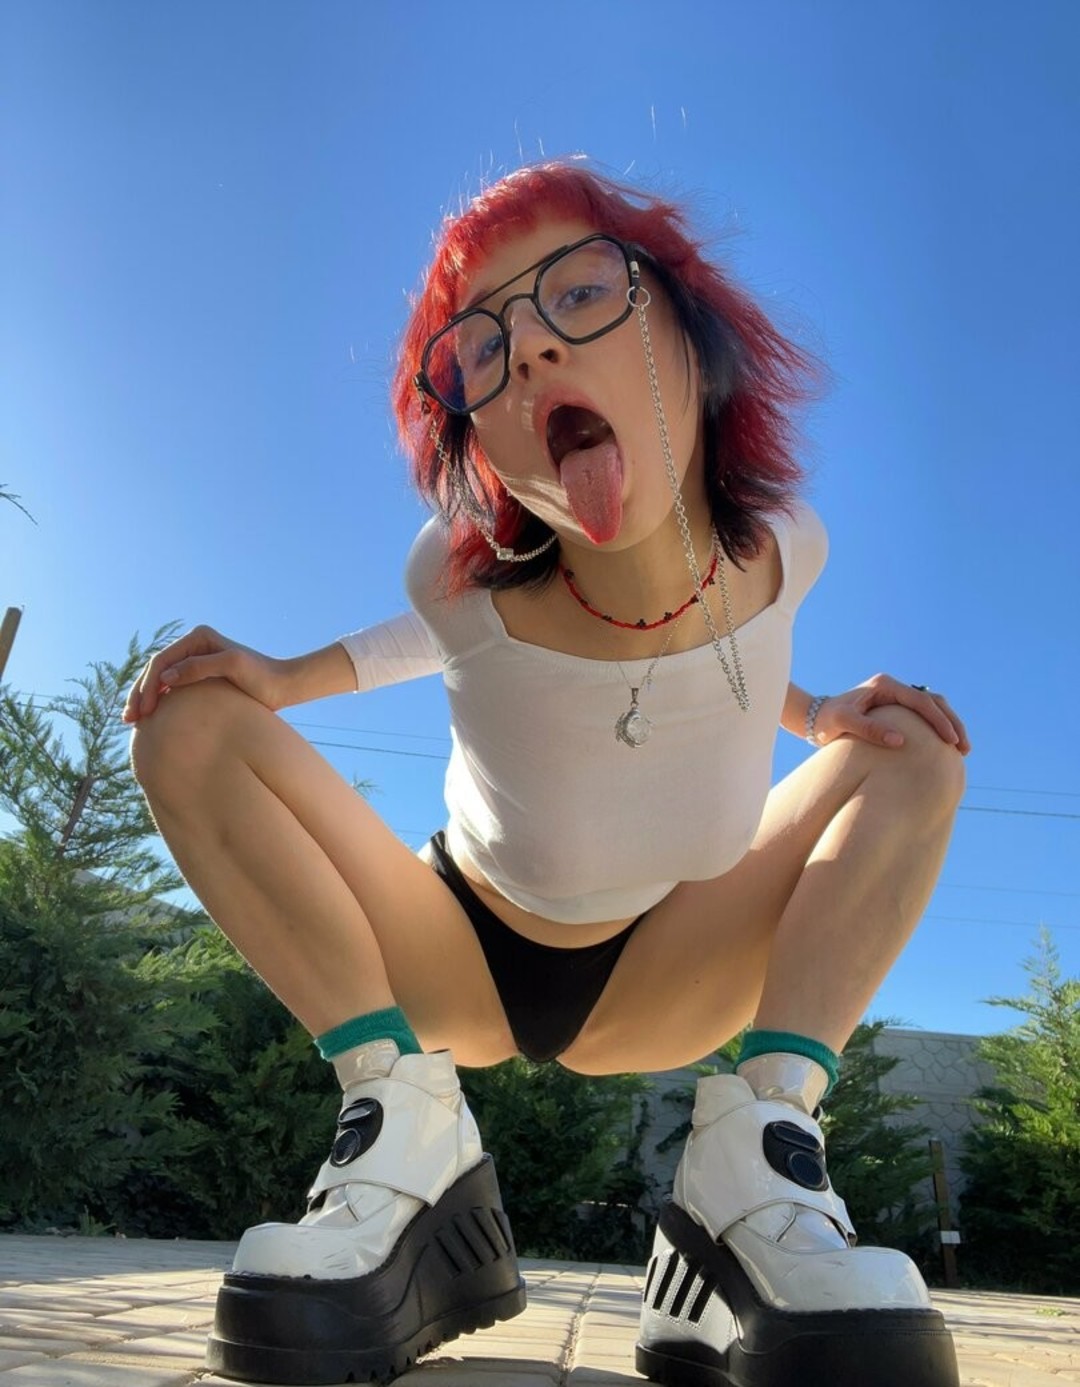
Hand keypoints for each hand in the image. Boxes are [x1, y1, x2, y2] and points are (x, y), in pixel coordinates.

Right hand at [122, 625, 291, 722]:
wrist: (283, 686)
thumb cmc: (262, 676)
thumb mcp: (233, 667)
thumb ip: (200, 668)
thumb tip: (166, 677)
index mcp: (198, 637)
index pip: (162, 661)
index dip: (148, 686)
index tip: (145, 711)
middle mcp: (194, 645)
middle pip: (156, 669)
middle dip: (139, 693)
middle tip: (129, 719)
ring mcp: (196, 660)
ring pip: (160, 679)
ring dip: (144, 698)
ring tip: (133, 721)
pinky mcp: (201, 676)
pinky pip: (172, 687)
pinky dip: (158, 701)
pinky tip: (151, 718)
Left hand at [810, 675, 969, 754]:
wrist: (816, 718)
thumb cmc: (828, 720)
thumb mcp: (845, 723)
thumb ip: (870, 729)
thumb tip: (900, 741)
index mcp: (885, 686)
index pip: (921, 701)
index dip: (939, 720)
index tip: (951, 740)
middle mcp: (893, 688)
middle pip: (933, 701)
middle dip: (952, 723)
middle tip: (964, 747)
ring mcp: (896, 697)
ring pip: (933, 707)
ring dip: (949, 725)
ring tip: (961, 749)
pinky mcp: (896, 709)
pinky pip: (924, 716)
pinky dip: (937, 728)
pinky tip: (945, 747)